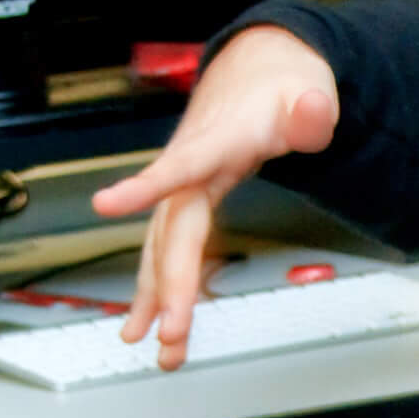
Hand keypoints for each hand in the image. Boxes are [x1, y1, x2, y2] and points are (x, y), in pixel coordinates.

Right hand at [92, 26, 338, 367]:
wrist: (256, 71)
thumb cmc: (278, 86)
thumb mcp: (307, 89)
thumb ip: (311, 109)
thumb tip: (313, 111)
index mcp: (218, 138)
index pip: (182, 163)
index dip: (145, 184)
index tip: (105, 203)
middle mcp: (191, 167)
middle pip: (173, 227)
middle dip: (168, 281)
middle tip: (171, 331)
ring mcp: (185, 189)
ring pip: (164, 247)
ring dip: (157, 297)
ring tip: (154, 346)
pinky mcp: (188, 206)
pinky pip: (171, 251)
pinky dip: (163, 289)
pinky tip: (152, 324)